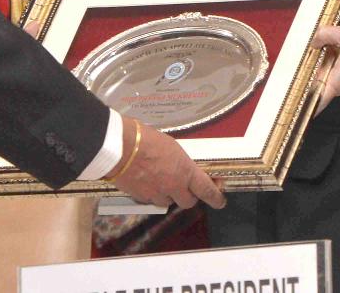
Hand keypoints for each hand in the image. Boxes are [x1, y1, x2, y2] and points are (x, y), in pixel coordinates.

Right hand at [107, 117, 225, 209]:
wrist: (119, 147)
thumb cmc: (144, 138)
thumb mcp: (170, 146)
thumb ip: (179, 162)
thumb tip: (181, 167)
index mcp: (185, 171)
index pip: (207, 190)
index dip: (215, 198)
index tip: (220, 201)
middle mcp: (174, 186)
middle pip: (188, 202)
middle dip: (187, 195)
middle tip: (182, 186)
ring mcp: (157, 194)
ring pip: (167, 202)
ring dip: (167, 195)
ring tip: (158, 179)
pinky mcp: (141, 197)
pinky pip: (150, 200)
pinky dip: (150, 193)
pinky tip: (144, 180)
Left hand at [309, 24, 339, 112]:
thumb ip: (324, 35)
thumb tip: (314, 40)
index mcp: (338, 81)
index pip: (317, 100)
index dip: (305, 104)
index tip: (294, 107)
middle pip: (322, 83)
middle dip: (314, 71)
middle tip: (308, 56)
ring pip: (332, 76)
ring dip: (327, 64)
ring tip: (326, 48)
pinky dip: (337, 63)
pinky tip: (338, 49)